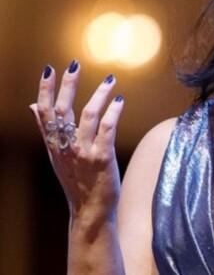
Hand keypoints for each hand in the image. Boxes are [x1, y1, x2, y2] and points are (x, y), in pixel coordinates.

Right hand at [29, 61, 123, 221]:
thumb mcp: (56, 155)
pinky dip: (113, 112)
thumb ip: (46, 129)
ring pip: (88, 115)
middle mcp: (66, 146)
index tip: (48, 69)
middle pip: (63, 109)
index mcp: (54, 144)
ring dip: (99, 95)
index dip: (45, 89)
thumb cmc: (76, 179)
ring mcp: (83, 152)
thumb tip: (33, 105)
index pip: (45, 112)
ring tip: (110, 80)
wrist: (89, 210)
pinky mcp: (102, 157)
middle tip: (75, 64)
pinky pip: (107, 129)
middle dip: (68, 85)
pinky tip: (120, 100)